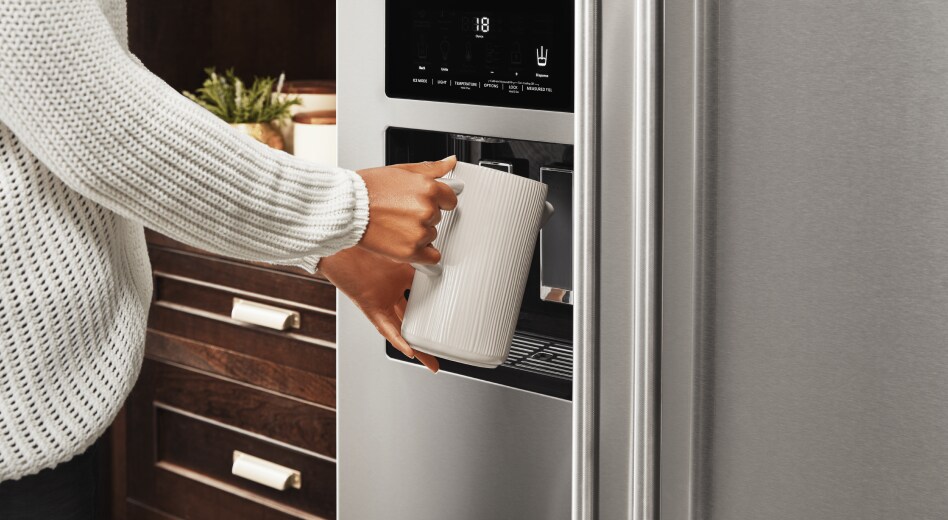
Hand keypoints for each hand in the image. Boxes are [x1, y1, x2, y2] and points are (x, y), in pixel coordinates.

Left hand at [319, 246, 439, 372]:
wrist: (340, 237)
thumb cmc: (364, 235)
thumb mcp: (400, 245)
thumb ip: (418, 255)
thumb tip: (437, 256)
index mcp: (402, 275)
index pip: (425, 293)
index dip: (438, 302)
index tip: (453, 308)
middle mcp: (392, 291)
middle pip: (414, 317)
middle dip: (427, 335)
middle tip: (442, 349)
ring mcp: (381, 300)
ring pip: (402, 328)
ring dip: (416, 347)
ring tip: (430, 362)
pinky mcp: (369, 306)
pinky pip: (385, 327)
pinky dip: (398, 339)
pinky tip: (409, 349)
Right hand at [356, 156, 458, 264]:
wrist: (347, 208)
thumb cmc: (368, 188)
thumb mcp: (401, 170)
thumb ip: (431, 168)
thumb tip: (450, 163)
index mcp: (428, 188)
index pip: (450, 199)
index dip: (437, 201)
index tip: (424, 202)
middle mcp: (427, 210)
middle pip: (437, 217)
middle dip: (423, 215)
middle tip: (401, 212)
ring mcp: (420, 232)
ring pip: (431, 235)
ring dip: (419, 232)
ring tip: (396, 224)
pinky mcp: (411, 251)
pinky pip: (432, 257)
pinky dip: (423, 253)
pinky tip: (408, 244)